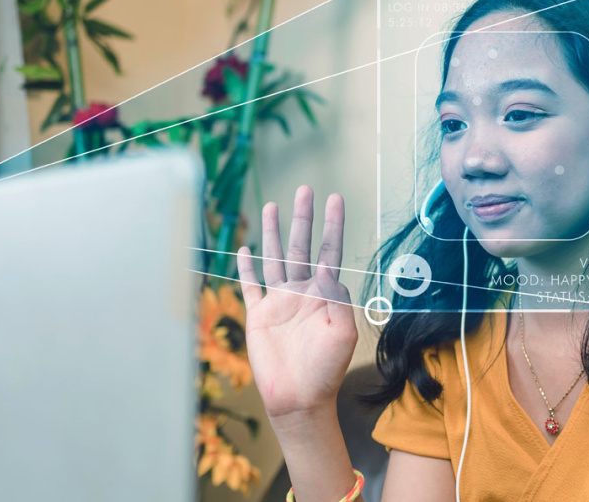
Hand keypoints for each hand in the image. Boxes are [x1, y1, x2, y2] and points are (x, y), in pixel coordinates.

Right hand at [237, 185, 356, 421]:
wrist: (299, 399)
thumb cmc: (326, 370)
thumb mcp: (343, 333)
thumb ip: (337, 298)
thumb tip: (328, 268)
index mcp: (325, 294)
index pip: (330, 251)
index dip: (333, 225)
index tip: (335, 199)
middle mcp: (302, 292)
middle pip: (301, 246)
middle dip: (302, 218)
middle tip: (304, 190)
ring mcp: (279, 302)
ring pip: (275, 258)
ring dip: (273, 233)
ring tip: (271, 207)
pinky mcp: (258, 315)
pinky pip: (250, 285)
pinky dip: (246, 267)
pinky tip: (245, 248)